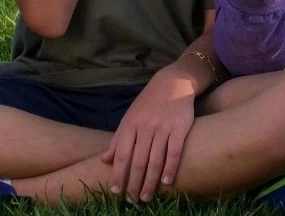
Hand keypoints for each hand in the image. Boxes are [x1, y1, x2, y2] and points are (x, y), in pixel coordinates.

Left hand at [101, 69, 196, 201]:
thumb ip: (118, 139)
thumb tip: (104, 160)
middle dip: (134, 183)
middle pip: (138, 161)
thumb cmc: (148, 103)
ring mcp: (163, 127)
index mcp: (131, 125)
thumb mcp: (129, 118)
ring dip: (150, 181)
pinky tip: (166, 182)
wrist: (172, 83)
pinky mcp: (180, 128)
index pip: (122, 154)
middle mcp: (146, 127)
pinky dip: (170, 168)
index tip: (114, 191)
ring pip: (155, 160)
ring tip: (146, 197)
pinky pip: (174, 151)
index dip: (118, 174)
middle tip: (132, 200)